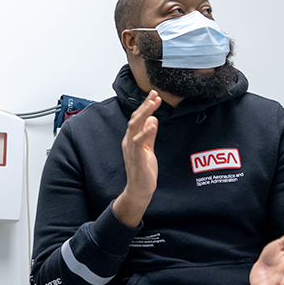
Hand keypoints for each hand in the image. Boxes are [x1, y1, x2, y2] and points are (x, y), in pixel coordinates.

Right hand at [113, 91, 160, 227]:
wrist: (139, 190)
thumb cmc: (143, 171)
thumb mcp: (148, 149)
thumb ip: (150, 135)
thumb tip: (153, 120)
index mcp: (132, 139)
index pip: (138, 119)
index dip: (145, 106)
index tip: (154, 95)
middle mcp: (129, 141)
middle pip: (135, 119)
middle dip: (145, 105)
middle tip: (154, 94)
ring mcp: (131, 149)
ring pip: (135, 126)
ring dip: (144, 113)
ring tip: (153, 103)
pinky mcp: (136, 157)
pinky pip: (138, 142)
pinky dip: (145, 132)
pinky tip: (152, 123)